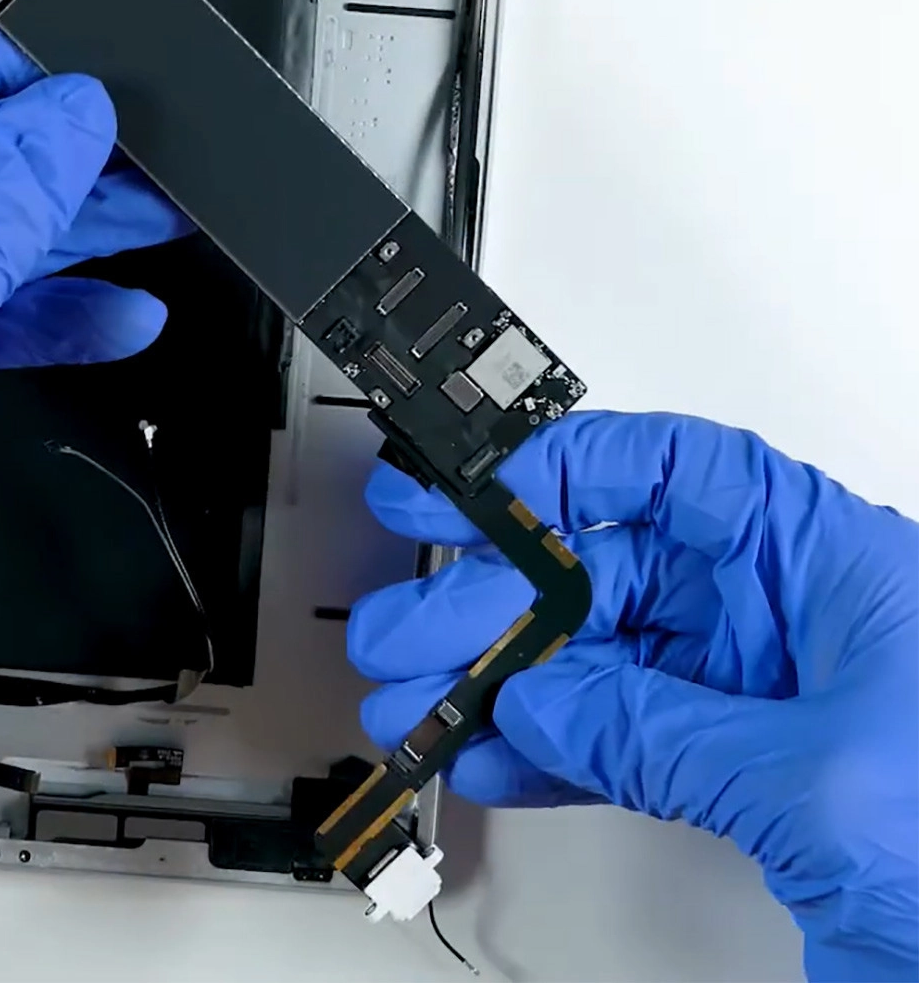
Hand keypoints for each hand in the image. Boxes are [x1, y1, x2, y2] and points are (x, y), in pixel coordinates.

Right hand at [348, 411, 918, 981]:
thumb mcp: (823, 786)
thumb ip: (663, 733)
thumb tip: (541, 698)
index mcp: (834, 564)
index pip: (678, 471)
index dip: (566, 468)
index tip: (477, 489)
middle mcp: (791, 612)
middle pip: (613, 567)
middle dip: (501, 596)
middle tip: (418, 623)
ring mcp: (761, 694)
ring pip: (599, 661)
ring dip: (503, 682)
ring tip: (427, 703)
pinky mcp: (741, 770)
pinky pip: (619, 739)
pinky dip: (547, 751)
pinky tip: (492, 755)